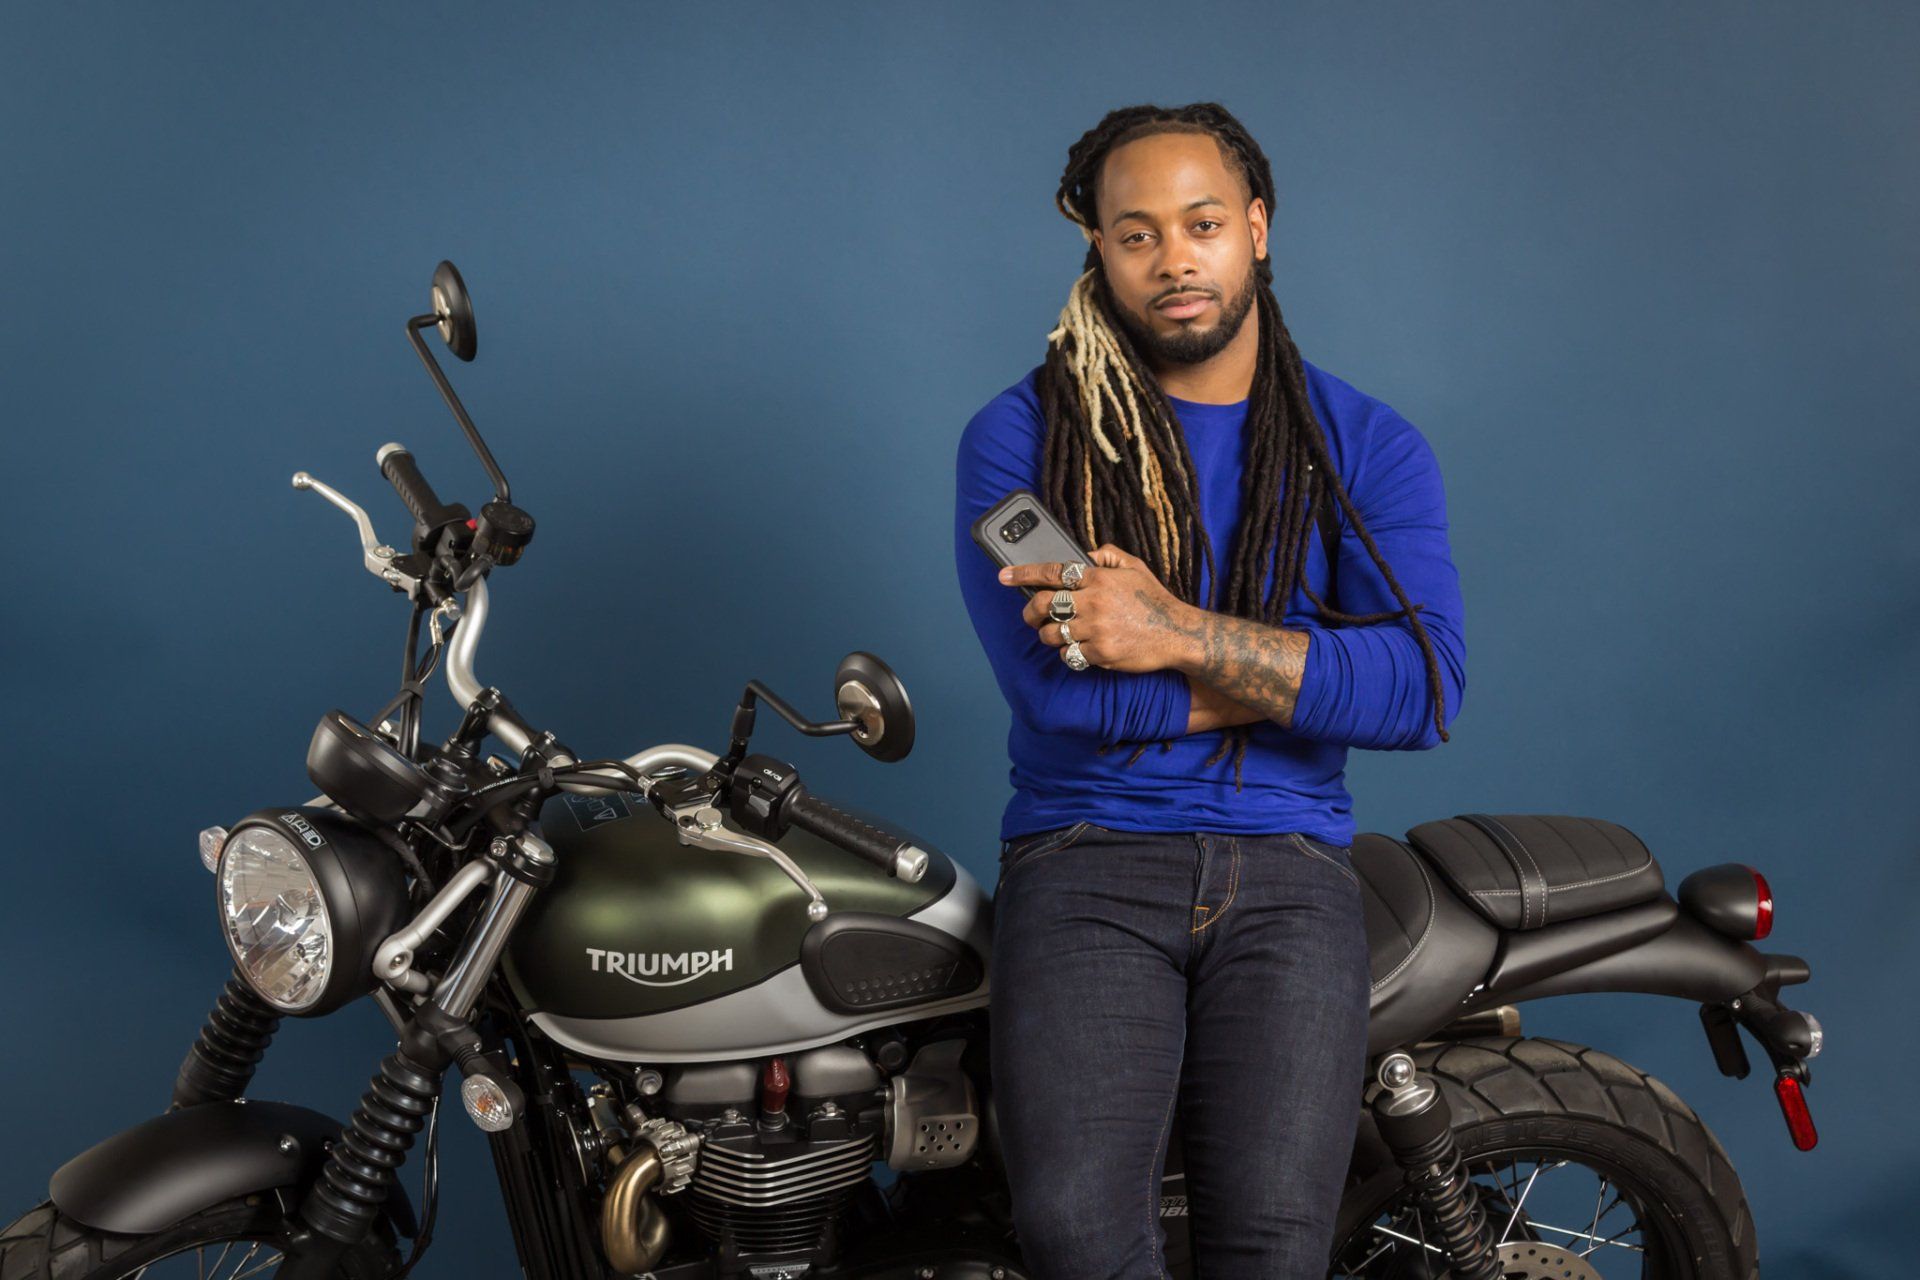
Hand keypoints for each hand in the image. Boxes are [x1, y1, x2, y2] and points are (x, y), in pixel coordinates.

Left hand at [998, 543, 1200, 672]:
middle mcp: (1094, 603)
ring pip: (1051, 633)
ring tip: (1059, 632)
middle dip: (1029, 611)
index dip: (1024, 573)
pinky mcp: (1100, 653)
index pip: (1053, 572)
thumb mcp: (1135, 567)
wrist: (1177, 634)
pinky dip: (1068, 653)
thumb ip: (1108, 555)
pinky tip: (1078, 648)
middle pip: (1043, 605)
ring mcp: (1096, 630)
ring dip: (1049, 634)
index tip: (1004, 575)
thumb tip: (1084, 555)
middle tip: (1031, 614)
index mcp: (1099, 578)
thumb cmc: (1154, 600)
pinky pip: (1068, 655)